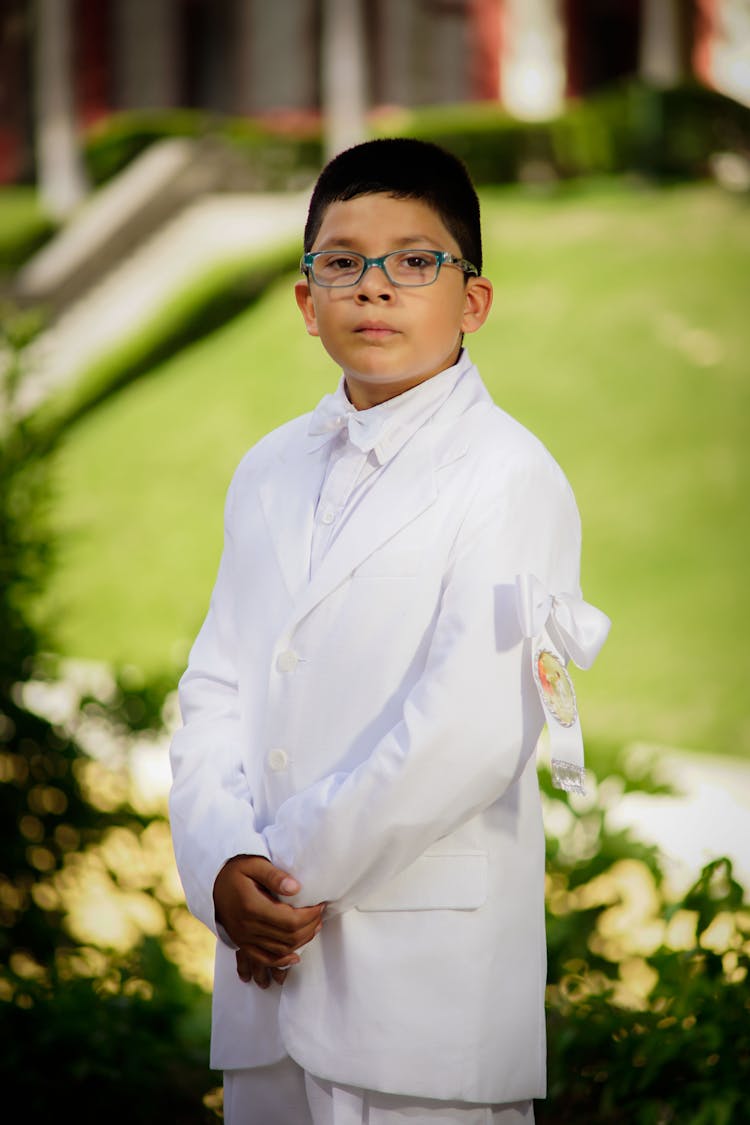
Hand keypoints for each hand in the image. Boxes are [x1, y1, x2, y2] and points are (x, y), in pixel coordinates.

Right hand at [213, 855, 324, 984]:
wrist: (210, 881)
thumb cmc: (235, 868)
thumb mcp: (254, 863)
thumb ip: (275, 876)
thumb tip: (297, 888)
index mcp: (252, 906)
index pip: (290, 920)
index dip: (310, 916)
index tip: (320, 905)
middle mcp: (247, 926)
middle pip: (288, 937)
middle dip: (310, 928)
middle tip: (320, 915)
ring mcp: (243, 938)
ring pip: (280, 950)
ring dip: (301, 942)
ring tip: (314, 927)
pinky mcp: (241, 943)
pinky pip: (263, 959)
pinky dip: (281, 962)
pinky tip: (295, 957)